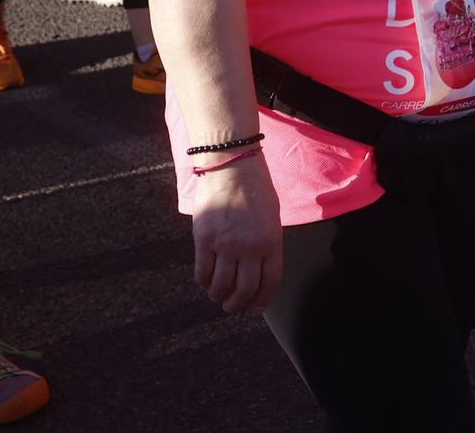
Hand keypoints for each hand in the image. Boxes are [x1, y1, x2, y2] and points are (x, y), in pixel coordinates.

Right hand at [190, 158, 284, 314]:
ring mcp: (225, 244)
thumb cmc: (254, 187)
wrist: (230, 165)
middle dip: (238, 304)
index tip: (255, 309)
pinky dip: (203, 282)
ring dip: (218, 296)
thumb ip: (267, 242)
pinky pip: (202, 271)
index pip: (269, 282)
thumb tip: (259, 269)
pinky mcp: (204, 239)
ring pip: (221, 284)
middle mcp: (249, 247)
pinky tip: (205, 282)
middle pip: (244, 289)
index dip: (262, 300)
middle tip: (232, 307)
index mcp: (271, 241)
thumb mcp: (271, 216)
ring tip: (217, 296)